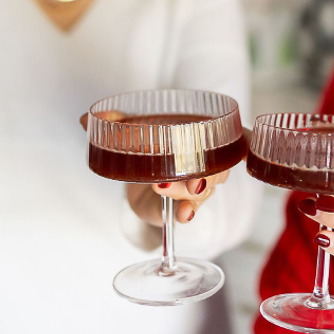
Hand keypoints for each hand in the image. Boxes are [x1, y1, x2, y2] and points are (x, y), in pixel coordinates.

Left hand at [126, 126, 251, 224]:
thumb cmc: (151, 146)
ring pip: (202, 190)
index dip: (248, 141)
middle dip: (206, 172)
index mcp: (205, 137)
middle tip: (190, 176)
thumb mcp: (134, 132)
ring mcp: (197, 187)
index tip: (250, 143)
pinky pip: (191, 210)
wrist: (139, 177)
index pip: (239, 138)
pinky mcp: (182, 205)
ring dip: (185, 190)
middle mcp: (208, 163)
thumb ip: (114, 125)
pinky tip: (182, 215)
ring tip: (163, 186)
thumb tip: (83, 118)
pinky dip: (186, 212)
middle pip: (219, 167)